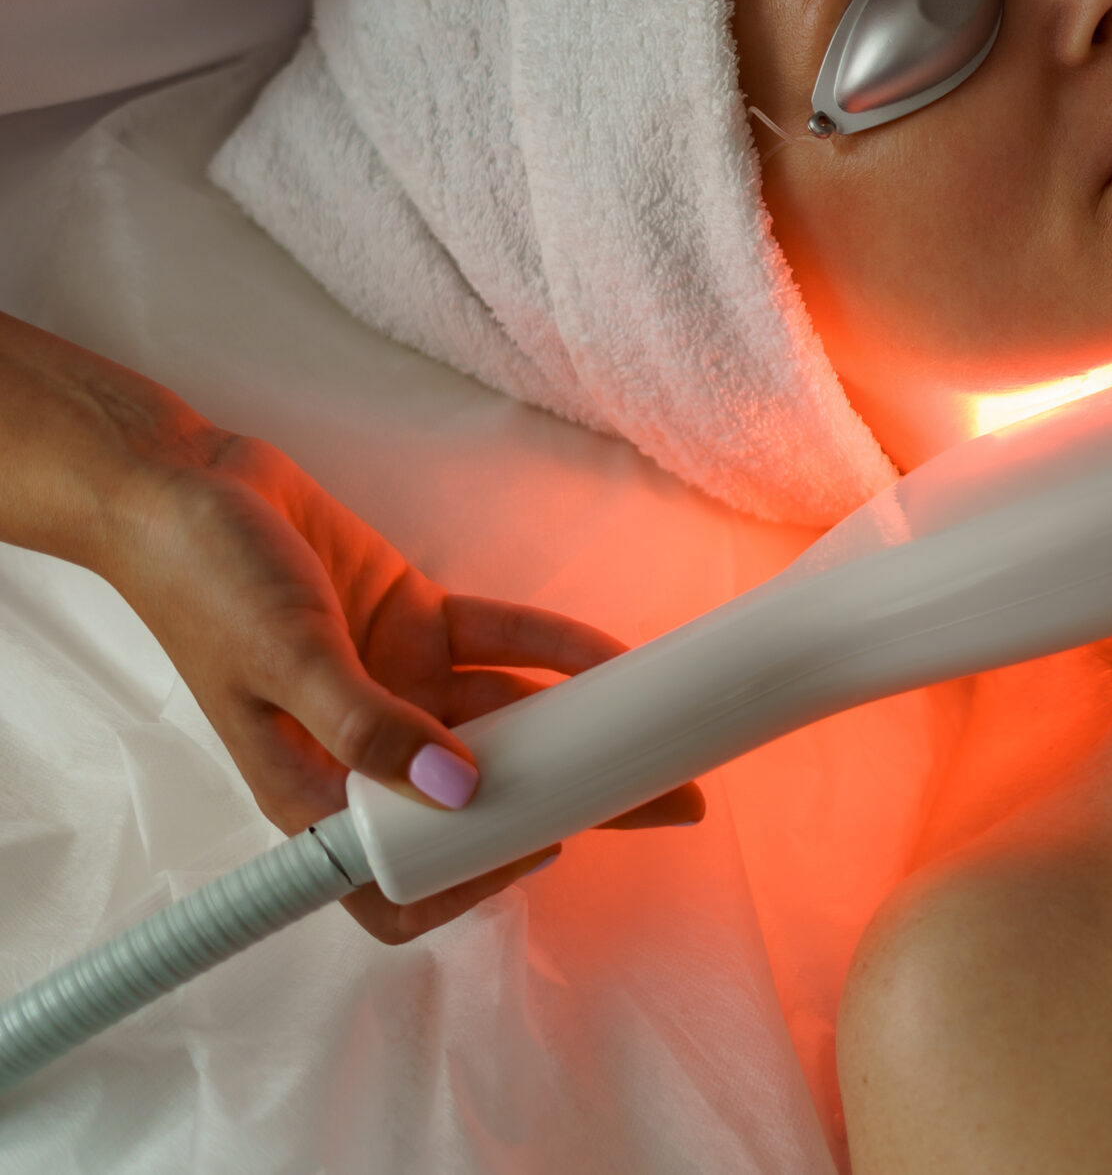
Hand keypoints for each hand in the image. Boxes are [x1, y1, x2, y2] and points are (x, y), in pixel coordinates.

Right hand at [0, 314, 703, 942]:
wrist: (186, 483)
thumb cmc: (205, 583)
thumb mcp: (285, 660)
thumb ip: (369, 730)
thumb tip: (458, 792)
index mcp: (315, 789)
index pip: (397, 877)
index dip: (471, 881)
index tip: (547, 850)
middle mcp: (367, 750)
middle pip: (486, 797)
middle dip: (577, 801)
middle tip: (672, 800)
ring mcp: (398, 686)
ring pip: (510, 720)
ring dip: (585, 723)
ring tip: (666, 728)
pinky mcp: (418, 625)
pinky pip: (505, 646)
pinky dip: (558, 649)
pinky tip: (615, 657)